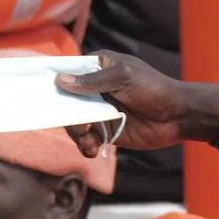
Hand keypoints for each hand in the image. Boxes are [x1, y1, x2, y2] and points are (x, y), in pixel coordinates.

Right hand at [54, 51, 218, 156]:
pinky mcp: (107, 130)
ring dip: (77, 134)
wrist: (178, 116)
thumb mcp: (124, 78)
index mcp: (98, 67)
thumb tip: (60, 81)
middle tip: (80, 128)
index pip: (67, 72)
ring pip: (74, 122)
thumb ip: (92, 81)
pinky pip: (88, 138)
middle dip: (68, 117)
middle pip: (66, 101)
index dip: (53, 83)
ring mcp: (100, 110)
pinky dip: (86, 146)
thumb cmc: (154, 89)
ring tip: (89, 143)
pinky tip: (94, 151)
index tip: (39, 96)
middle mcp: (95, 88)